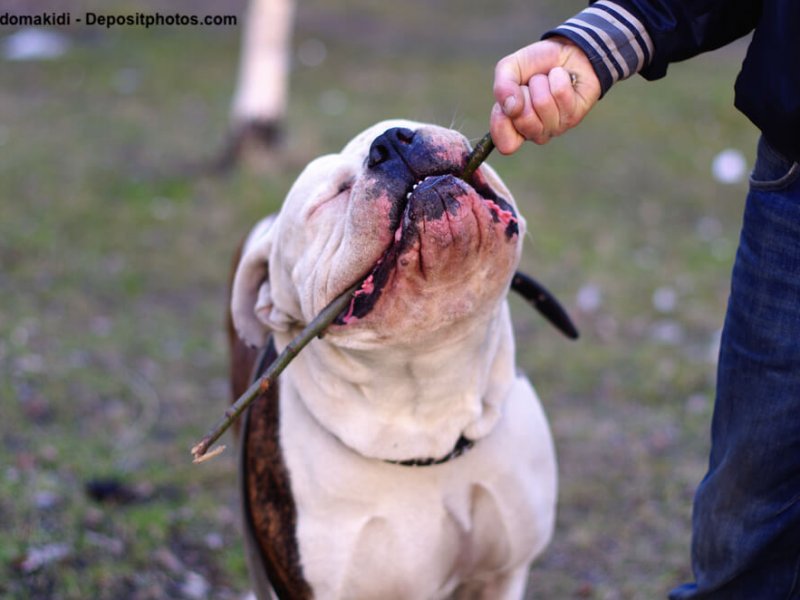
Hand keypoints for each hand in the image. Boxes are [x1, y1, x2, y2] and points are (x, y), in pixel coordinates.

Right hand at [491, 37, 600, 153]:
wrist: (567, 52)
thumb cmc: (535, 65)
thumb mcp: (510, 68)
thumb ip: (502, 86)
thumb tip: (511, 108)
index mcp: (514, 127)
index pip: (506, 145)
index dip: (503, 121)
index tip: (507, 101)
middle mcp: (534, 133)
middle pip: (524, 119)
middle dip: (525, 91)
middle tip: (531, 85)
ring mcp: (555, 128)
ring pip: (542, 103)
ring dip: (542, 81)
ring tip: (547, 80)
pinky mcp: (574, 116)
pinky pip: (559, 92)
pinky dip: (558, 76)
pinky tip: (561, 78)